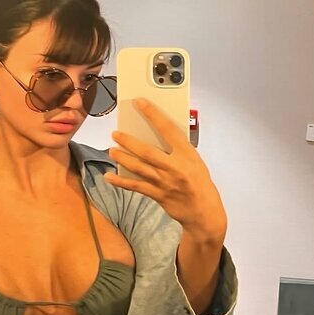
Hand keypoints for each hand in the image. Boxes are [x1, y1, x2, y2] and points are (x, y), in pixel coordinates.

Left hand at [105, 99, 226, 243]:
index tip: (140, 103)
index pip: (168, 129)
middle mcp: (174, 167)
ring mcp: (164, 182)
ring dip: (122, 158)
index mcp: (186, 154)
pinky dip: (120, 181)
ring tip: (112, 150)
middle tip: (116, 133)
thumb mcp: (195, 160)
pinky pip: (135, 186)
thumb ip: (178, 149)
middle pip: (147, 151)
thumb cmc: (200, 183)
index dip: (152, 114)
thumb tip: (159, 136)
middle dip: (128, 141)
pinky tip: (109, 176)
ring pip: (138, 167)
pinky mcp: (157, 194)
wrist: (203, 211)